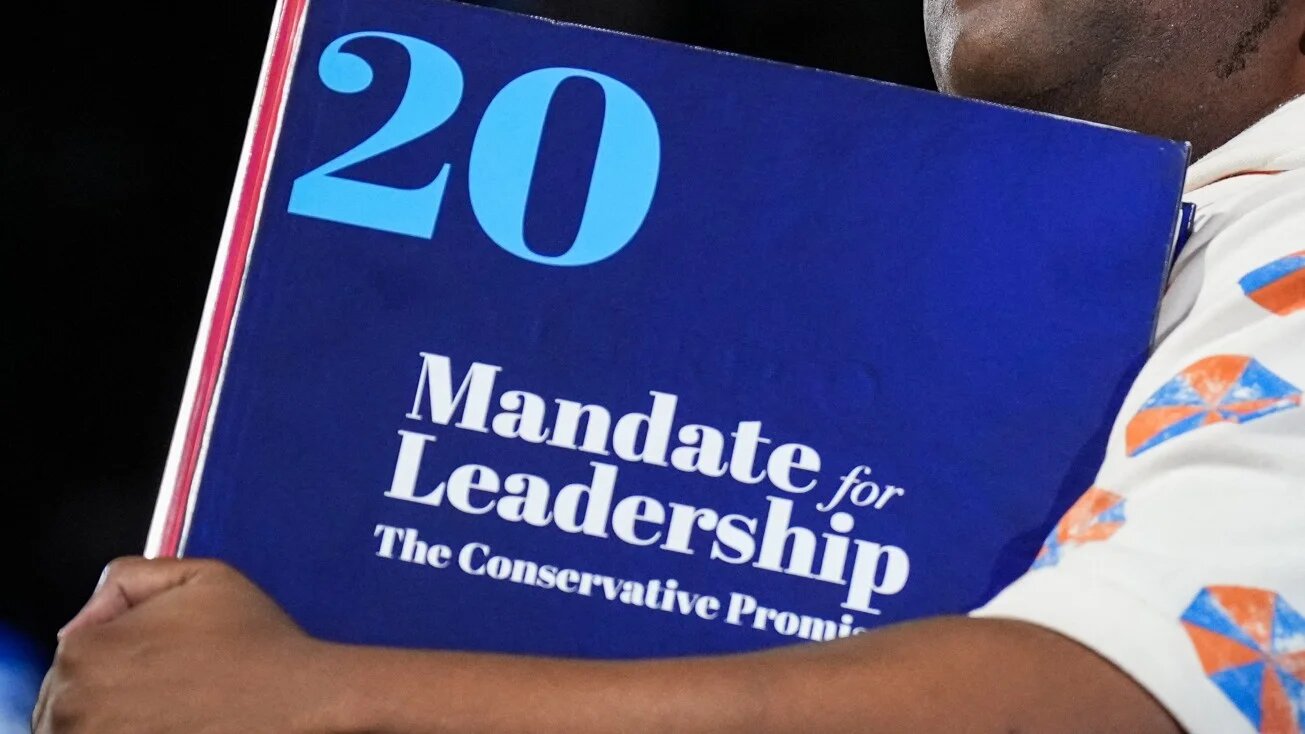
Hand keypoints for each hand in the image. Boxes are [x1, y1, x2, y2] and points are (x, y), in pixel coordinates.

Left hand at [32, 557, 332, 733]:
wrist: (299, 700)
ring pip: (81, 727)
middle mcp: (73, 707)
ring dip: (116, 718)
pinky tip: (172, 725)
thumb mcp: (202, 576)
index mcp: (85, 651)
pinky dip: (130, 732)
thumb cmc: (258, 645)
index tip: (162, 659)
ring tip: (173, 710)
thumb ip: (130, 576)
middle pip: (69, 697)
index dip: (123, 648)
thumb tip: (92, 613)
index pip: (76, 651)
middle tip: (172, 687)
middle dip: (114, 688)